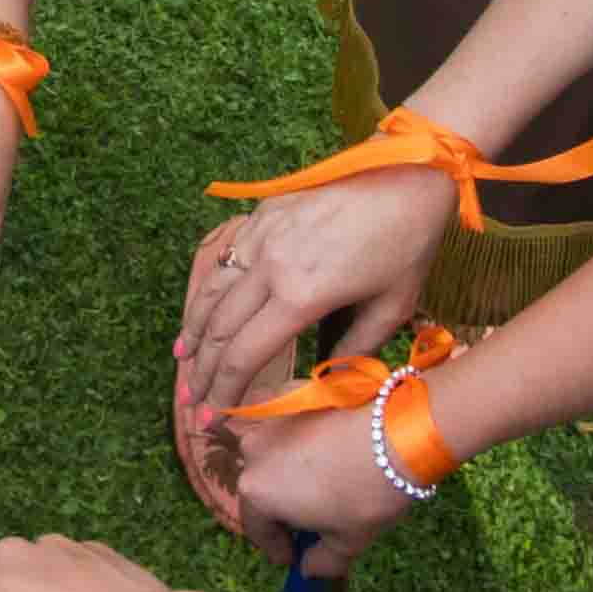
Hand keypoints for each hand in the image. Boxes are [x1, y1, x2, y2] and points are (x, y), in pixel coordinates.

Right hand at [176, 167, 451, 436]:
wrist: (408, 174)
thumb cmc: (408, 245)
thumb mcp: (391, 309)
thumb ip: (354, 352)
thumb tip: (326, 385)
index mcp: (302, 295)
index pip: (245, 355)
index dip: (224, 392)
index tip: (214, 417)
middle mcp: (271, 265)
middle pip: (219, 329)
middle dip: (202, 372)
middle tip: (194, 403)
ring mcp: (262, 235)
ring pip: (211, 292)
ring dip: (193, 332)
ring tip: (183, 361)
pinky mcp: (263, 215)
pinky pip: (224, 260)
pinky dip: (206, 293)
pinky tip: (202, 311)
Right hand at [196, 382, 420, 545]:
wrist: (399, 431)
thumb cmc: (367, 493)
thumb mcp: (348, 541)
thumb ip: (321, 562)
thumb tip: (309, 568)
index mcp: (256, 492)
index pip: (257, 528)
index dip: (276, 547)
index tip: (292, 556)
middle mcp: (251, 451)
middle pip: (260, 487)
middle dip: (280, 507)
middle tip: (307, 520)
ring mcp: (269, 416)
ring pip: (270, 450)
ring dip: (285, 468)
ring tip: (316, 479)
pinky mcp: (291, 390)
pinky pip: (284, 420)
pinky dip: (296, 435)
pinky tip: (323, 444)